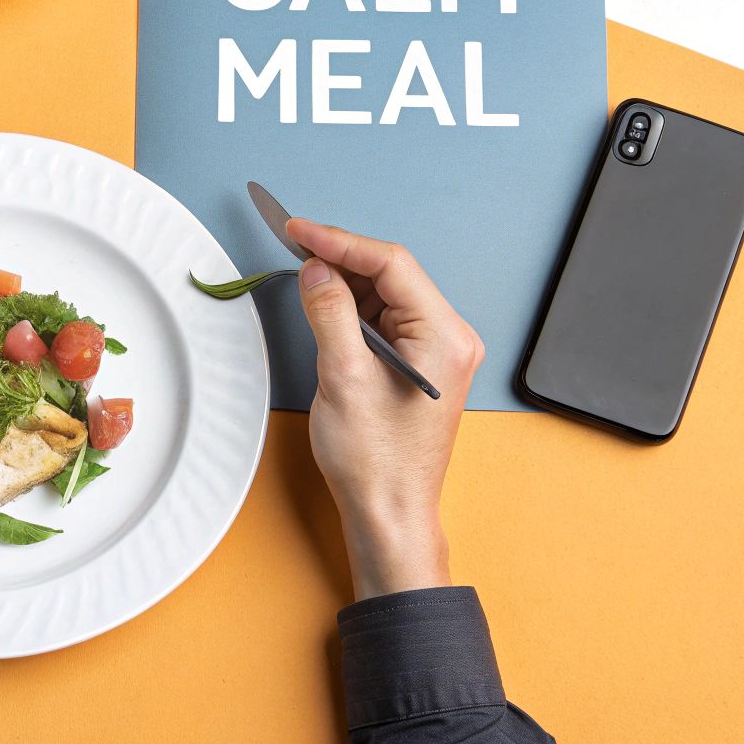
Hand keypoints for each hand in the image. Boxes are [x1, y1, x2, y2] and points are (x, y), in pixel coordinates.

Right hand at [288, 218, 484, 600]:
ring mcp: (437, 352)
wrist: (389, 513)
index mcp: (443, 336)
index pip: (391, 264)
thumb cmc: (375, 461)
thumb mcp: (343, 377)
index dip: (340, 241)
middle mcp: (449, 338)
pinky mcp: (420, 365)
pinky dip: (354, 310)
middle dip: (341, 259)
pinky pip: (386, 320)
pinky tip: (326, 307)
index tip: (298, 229)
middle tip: (293, 245)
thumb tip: (317, 269)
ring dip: (345, 284)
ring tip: (304, 277)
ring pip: (386, 295)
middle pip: (391, 275)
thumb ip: (330, 312)